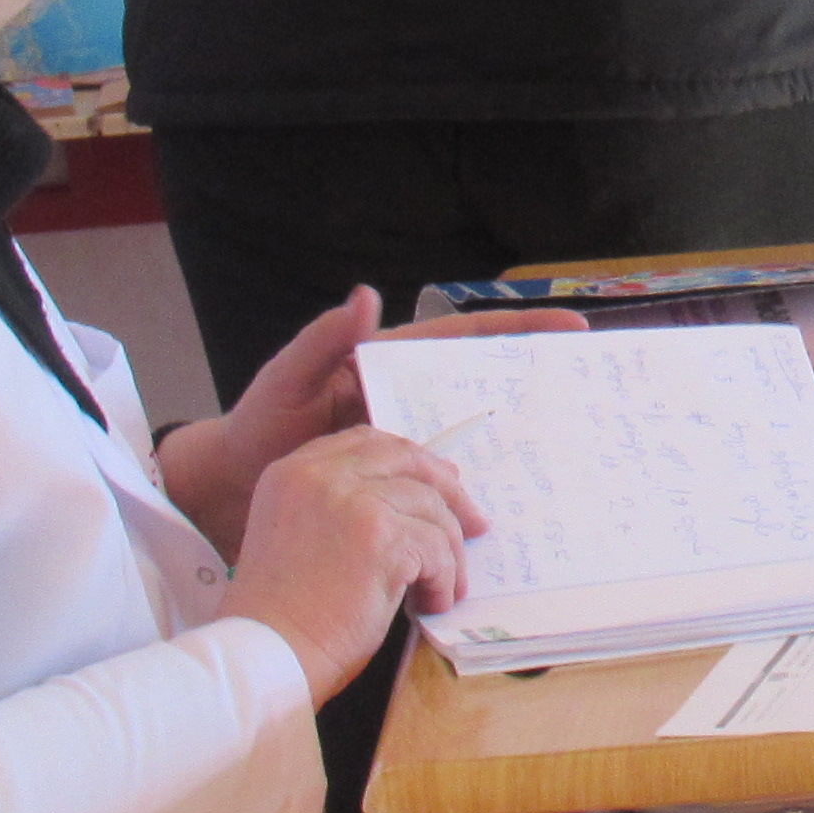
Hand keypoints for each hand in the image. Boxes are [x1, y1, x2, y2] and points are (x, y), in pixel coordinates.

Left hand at [157, 288, 583, 557]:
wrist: (228, 494)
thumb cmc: (255, 428)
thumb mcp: (285, 380)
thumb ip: (324, 340)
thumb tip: (366, 295)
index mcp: (386, 366)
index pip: (462, 340)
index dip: (516, 331)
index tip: (568, 327)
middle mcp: (405, 403)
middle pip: (480, 388)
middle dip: (532, 386)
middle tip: (585, 395)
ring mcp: (406, 447)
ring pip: (471, 441)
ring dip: (513, 449)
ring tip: (563, 458)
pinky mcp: (400, 489)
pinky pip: (446, 488)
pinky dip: (474, 497)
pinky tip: (503, 517)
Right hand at [215, 429, 485, 702]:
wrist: (267, 652)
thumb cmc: (282, 613)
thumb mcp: (297, 536)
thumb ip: (338, 507)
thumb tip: (410, 502)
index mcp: (294, 471)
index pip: (366, 442)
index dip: (410, 460)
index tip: (440, 483)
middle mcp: (321, 475)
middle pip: (407, 460)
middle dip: (448, 490)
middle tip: (472, 523)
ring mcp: (352, 501)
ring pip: (431, 508)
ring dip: (449, 551)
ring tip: (445, 586)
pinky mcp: (381, 537)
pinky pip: (436, 548)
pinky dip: (443, 579)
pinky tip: (432, 604)